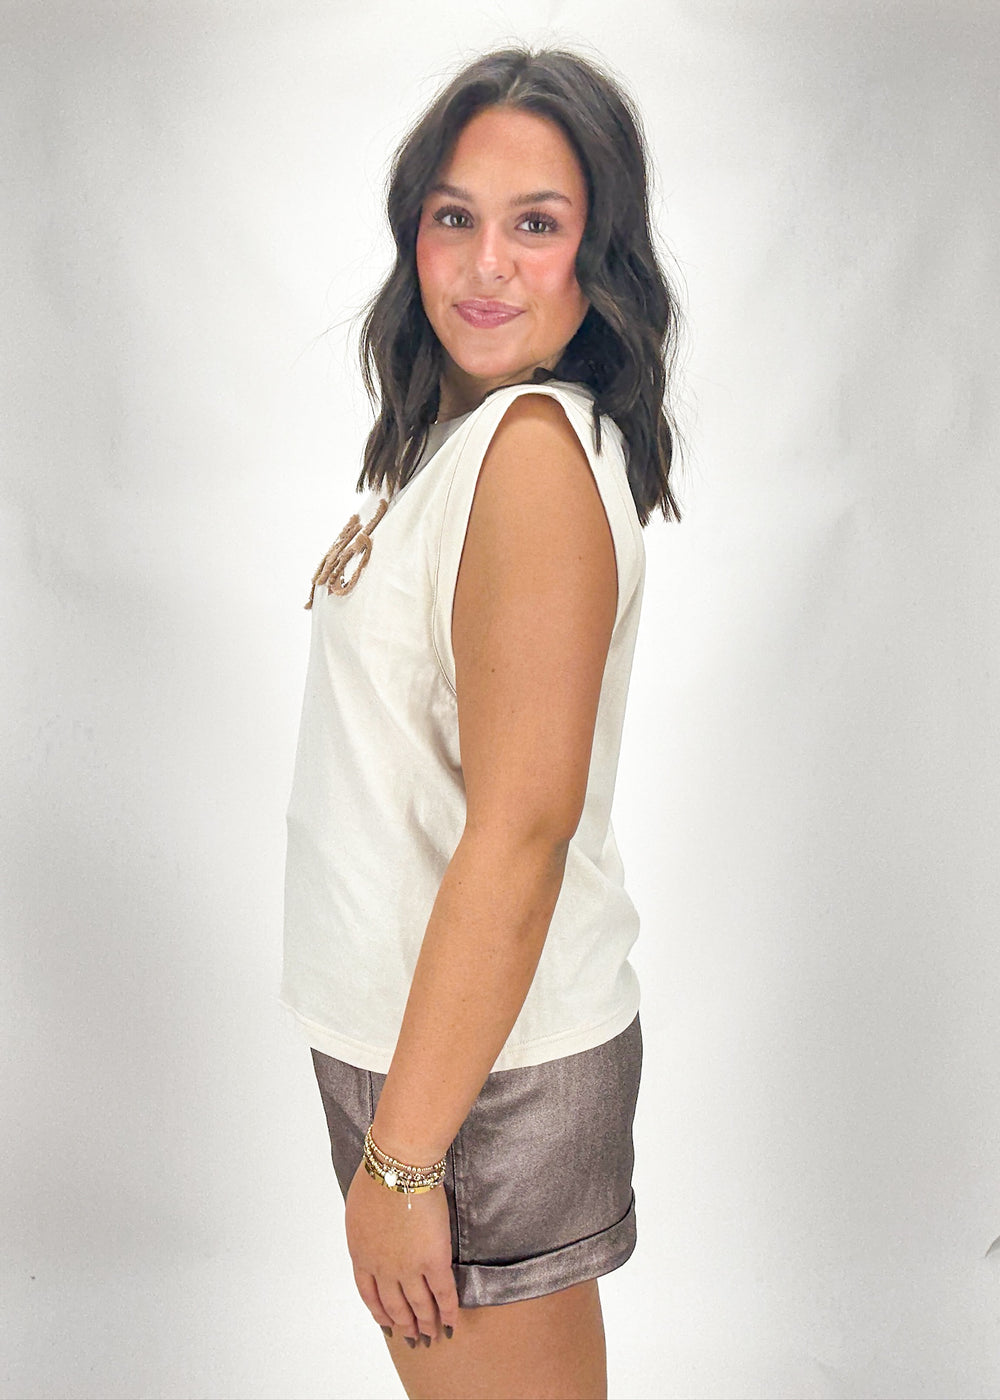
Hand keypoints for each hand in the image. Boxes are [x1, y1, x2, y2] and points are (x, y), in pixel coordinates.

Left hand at [344, 1157, 459, 1344]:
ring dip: (426, 1323)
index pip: (369, 1294)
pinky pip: (443, 1292)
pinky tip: (451, 1322)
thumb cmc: (376, 1177)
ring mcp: (409, 1267)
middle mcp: (383, 1269)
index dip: (380, 1312)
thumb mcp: (357, 1211)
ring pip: (418, 1305)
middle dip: (403, 1324)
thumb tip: (371, 1238)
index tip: (386, 1323)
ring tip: (431, 1335)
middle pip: (394, 1306)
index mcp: (361, 1255)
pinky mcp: (434, 1260)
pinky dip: (447, 1310)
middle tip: (412, 1337)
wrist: (399, 1168)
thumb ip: (364, 1233)